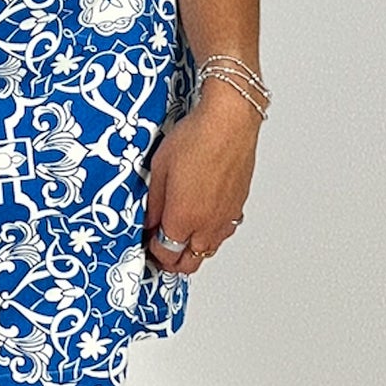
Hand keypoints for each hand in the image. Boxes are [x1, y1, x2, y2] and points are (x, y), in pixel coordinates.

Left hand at [143, 82, 259, 274]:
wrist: (229, 122)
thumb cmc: (196, 139)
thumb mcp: (159, 170)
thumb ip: (153, 204)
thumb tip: (149, 222)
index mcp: (183, 218)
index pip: (165, 254)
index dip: (152, 251)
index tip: (147, 240)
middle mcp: (208, 224)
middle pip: (189, 263)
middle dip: (172, 260)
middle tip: (160, 246)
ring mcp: (226, 217)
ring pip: (208, 250)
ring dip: (192, 248)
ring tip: (180, 232)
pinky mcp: (238, 206)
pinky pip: (223, 232)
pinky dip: (210, 234)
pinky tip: (202, 218)